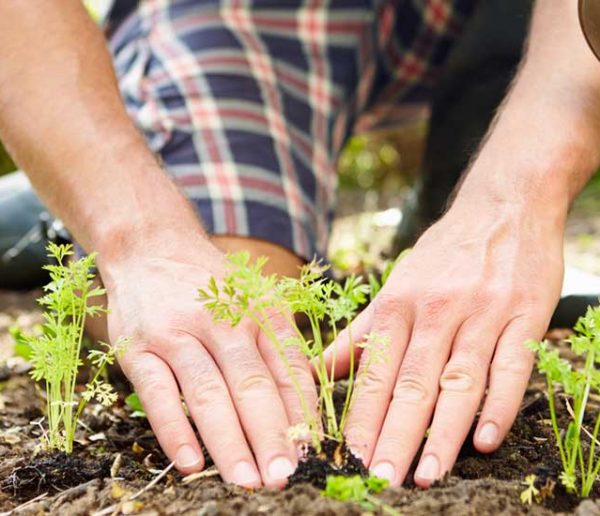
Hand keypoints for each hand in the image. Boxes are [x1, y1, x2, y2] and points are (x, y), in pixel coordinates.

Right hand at [101, 240, 316, 487]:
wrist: (152, 249)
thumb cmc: (212, 287)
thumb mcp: (254, 301)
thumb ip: (278, 348)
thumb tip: (304, 410)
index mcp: (259, 310)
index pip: (288, 367)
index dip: (302, 413)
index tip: (311, 452)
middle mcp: (221, 319)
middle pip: (251, 384)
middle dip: (270, 435)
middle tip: (283, 476)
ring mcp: (177, 333)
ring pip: (207, 393)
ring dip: (229, 441)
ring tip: (246, 480)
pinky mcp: (139, 347)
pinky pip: (157, 393)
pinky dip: (175, 430)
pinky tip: (191, 463)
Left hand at [326, 199, 563, 486]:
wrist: (502, 207)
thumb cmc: (443, 254)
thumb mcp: (395, 285)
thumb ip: (361, 332)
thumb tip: (317, 369)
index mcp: (399, 303)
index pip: (376, 370)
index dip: (362, 416)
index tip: (349, 456)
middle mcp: (436, 309)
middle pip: (412, 382)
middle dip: (395, 434)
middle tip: (381, 479)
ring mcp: (482, 313)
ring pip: (458, 380)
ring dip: (443, 432)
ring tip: (426, 474)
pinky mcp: (524, 315)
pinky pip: (511, 366)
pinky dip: (499, 404)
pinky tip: (485, 440)